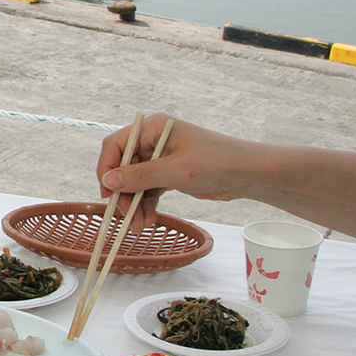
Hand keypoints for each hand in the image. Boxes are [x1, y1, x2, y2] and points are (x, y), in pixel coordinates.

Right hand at [96, 114, 252, 226]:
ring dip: (134, 204)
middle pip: (123, 166)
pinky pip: (148, 189)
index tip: (107, 192)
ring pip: (135, 181)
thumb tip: (108, 181)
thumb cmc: (217, 163)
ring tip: (139, 226)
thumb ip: (141, 176)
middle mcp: (153, 140)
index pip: (116, 145)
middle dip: (123, 193)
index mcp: (153, 128)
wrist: (249, 174)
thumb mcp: (177, 171)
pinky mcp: (169, 173)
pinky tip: (148, 220)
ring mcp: (160, 157)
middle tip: (126, 216)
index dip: (107, 168)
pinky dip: (146, 205)